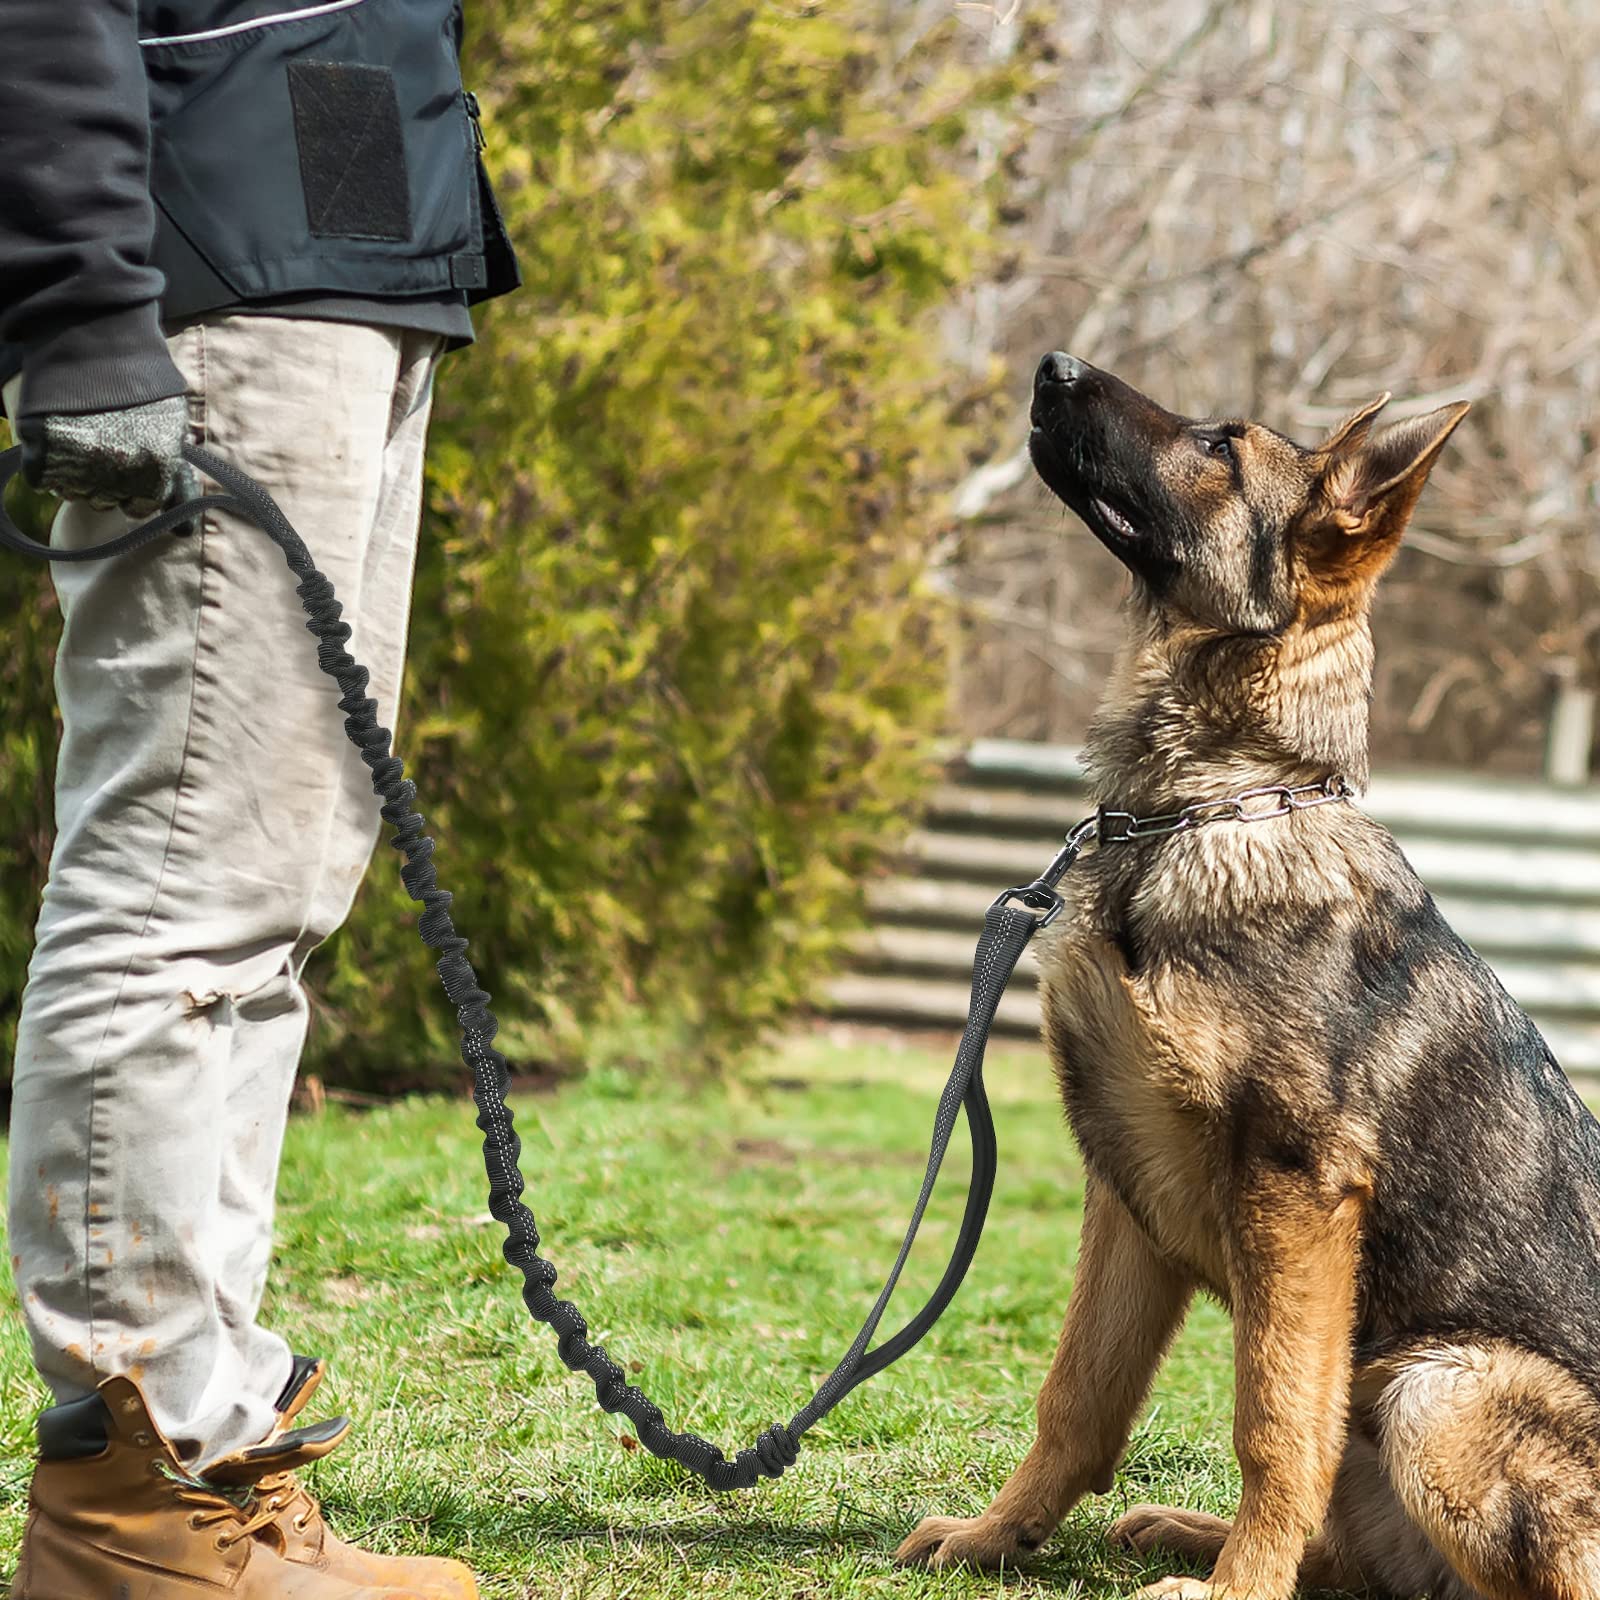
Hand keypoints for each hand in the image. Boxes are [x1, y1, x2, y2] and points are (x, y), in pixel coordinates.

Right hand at [16, 393, 199, 521]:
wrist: (94, 335)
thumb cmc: (140, 381)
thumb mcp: (172, 428)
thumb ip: (179, 481)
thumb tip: (185, 533)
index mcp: (156, 468)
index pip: (141, 508)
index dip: (133, 492)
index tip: (128, 471)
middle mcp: (120, 471)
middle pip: (105, 502)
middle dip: (104, 482)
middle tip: (101, 445)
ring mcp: (78, 461)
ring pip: (73, 493)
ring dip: (74, 475)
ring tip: (79, 437)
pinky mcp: (41, 448)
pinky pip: (41, 479)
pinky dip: (44, 466)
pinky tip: (56, 439)